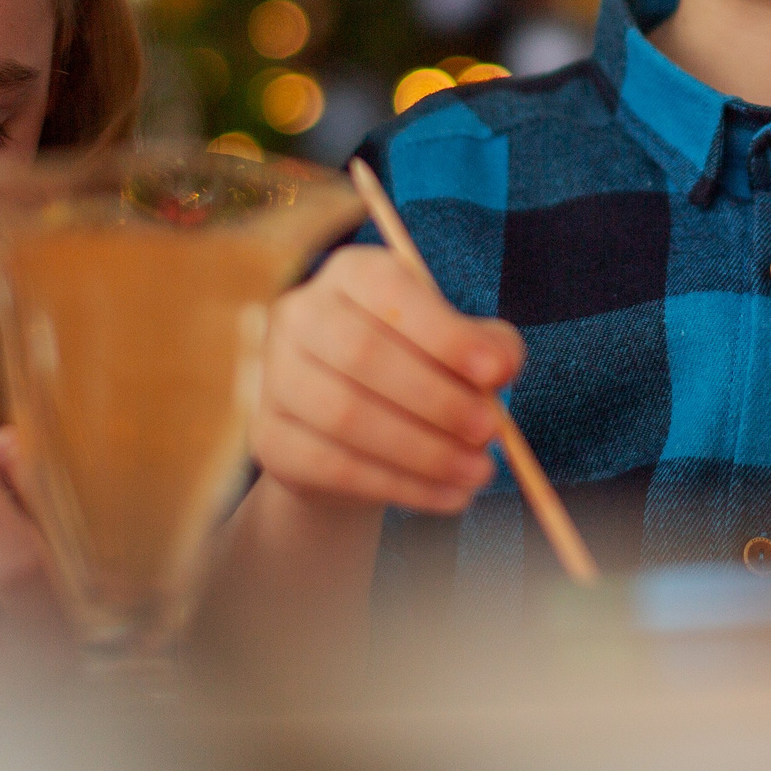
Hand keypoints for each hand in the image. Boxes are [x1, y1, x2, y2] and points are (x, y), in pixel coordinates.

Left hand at [0, 413, 70, 687]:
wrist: (15, 693)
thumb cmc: (42, 608)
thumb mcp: (58, 564)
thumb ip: (35, 506)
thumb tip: (7, 440)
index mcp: (84, 620)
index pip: (64, 547)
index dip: (29, 492)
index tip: (1, 435)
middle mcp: (35, 657)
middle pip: (7, 566)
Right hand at [249, 247, 523, 514]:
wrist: (357, 436)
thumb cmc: (419, 370)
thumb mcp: (460, 348)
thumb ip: (489, 347)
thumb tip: (501, 365)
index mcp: (352, 273)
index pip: (390, 292)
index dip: (444, 333)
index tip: (496, 373)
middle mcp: (301, 314)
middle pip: (362, 353)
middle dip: (436, 398)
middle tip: (490, 432)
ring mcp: (275, 376)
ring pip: (345, 415)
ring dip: (423, 451)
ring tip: (479, 472)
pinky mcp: (269, 437)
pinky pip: (332, 466)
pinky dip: (399, 487)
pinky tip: (448, 497)